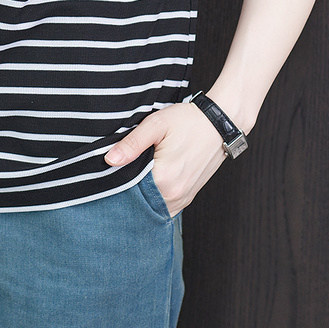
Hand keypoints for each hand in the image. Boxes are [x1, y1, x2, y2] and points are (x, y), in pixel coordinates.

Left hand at [104, 102, 226, 215]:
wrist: (219, 124)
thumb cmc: (187, 121)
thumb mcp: (156, 125)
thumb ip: (131, 144)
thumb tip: (109, 160)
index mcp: (164, 179)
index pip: (128, 191)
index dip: (116, 181)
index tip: (109, 171)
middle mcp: (174, 195)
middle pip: (140, 202)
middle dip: (127, 192)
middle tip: (119, 173)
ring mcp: (183, 199)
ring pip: (152, 206)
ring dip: (141, 196)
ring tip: (132, 176)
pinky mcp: (188, 197)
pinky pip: (164, 206)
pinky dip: (153, 199)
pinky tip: (146, 183)